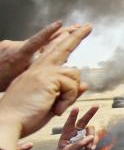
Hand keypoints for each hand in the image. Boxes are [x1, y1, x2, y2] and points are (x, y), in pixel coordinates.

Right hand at [0, 25, 91, 149]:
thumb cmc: (26, 117)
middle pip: (62, 48)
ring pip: (74, 75)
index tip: (69, 33)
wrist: (9, 123)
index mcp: (35, 74)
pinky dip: (68, 99)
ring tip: (56, 107)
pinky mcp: (47, 77)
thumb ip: (67, 93)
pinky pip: (72, 86)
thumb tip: (85, 85)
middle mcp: (38, 68)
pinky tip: (55, 108)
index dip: (62, 43)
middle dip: (76, 36)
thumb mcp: (51, 104)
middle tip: (88, 26)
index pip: (51, 54)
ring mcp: (42, 71)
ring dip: (70, 94)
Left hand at [53, 106, 99, 149]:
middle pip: (83, 120)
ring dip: (92, 137)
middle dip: (90, 113)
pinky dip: (95, 142)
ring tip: (88, 147)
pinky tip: (91, 148)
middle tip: (97, 105)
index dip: (73, 116)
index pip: (69, 123)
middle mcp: (75, 132)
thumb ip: (77, 145)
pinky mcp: (89, 139)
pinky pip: (95, 137)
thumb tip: (90, 138)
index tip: (76, 108)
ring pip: (91, 130)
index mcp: (66, 133)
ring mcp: (83, 135)